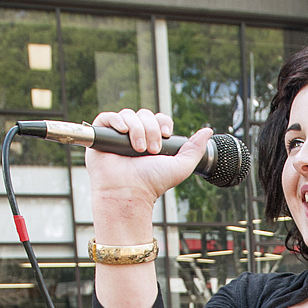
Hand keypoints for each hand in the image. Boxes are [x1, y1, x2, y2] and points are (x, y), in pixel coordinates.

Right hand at [85, 108, 212, 226]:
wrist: (129, 193)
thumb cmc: (152, 183)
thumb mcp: (180, 166)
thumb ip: (195, 149)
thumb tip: (207, 130)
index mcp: (151, 141)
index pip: (157, 119)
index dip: (162, 122)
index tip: (166, 135)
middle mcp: (134, 136)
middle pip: (144, 115)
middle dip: (151, 129)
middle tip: (152, 150)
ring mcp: (117, 136)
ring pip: (129, 115)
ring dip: (137, 130)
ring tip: (138, 149)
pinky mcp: (100, 137)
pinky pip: (107, 117)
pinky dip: (116, 120)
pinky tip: (123, 132)